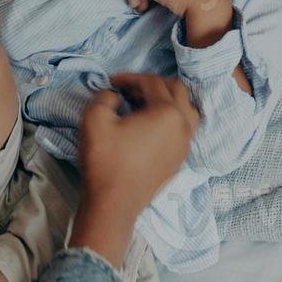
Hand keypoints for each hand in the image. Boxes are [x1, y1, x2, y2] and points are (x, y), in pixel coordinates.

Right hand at [71, 74, 200, 265]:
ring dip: (167, 100)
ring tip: (144, 104)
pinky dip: (171, 119)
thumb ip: (104, 97)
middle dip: (152, 84)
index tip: (112, 82)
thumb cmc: (105, 160)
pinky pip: (183, 129)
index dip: (130, 78)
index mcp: (167, 112)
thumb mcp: (94, 119)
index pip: (152, 83)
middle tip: (129, 89)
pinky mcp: (180, 160)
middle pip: (176, 91)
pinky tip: (150, 126)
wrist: (113, 204)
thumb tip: (115, 96)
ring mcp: (185, 145)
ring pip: (186, 110)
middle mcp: (183, 126)